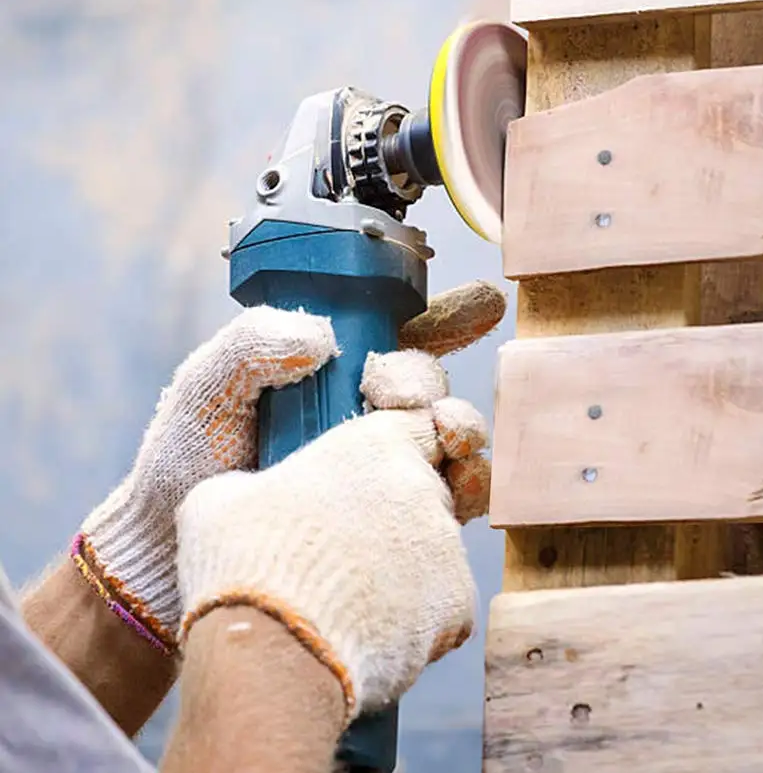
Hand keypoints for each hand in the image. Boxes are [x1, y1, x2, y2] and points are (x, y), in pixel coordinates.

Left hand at [75, 281, 504, 651]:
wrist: (173, 563)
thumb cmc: (184, 468)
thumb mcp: (205, 390)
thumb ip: (251, 345)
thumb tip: (322, 339)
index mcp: (328, 378)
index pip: (394, 339)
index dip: (443, 321)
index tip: (481, 308)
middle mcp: (362, 420)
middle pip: (427, 389)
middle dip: (429, 384)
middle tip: (398, 398)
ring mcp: (380, 473)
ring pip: (450, 441)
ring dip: (462, 430)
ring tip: (450, 439)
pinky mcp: (394, 527)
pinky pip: (449, 502)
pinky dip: (469, 488)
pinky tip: (460, 486)